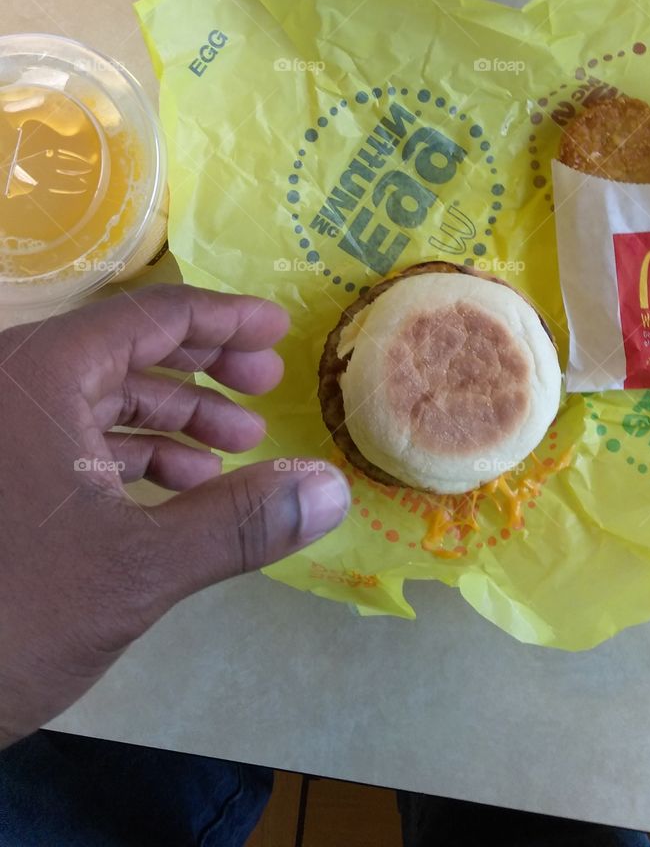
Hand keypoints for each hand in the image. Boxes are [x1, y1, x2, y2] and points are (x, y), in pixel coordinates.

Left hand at [0, 284, 348, 746]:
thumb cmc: (13, 615)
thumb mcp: (137, 569)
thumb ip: (240, 522)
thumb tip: (333, 489)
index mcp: (40, 374)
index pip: (152, 317)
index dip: (225, 320)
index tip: (280, 332)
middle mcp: (13, 384)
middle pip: (127, 348)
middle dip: (206, 367)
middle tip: (269, 383)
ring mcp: (1, 430)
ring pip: (102, 396)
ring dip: (175, 418)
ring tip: (240, 449)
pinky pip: (73, 437)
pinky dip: (132, 454)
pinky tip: (183, 488)